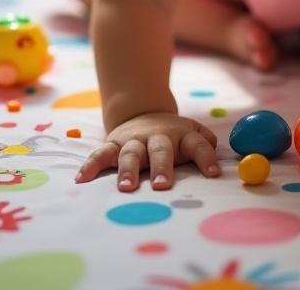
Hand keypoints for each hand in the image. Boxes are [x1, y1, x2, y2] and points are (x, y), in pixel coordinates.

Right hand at [75, 112, 221, 190]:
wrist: (143, 113)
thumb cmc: (172, 136)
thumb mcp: (192, 134)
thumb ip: (206, 146)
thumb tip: (217, 165)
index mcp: (181, 135)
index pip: (198, 145)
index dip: (206, 158)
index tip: (213, 174)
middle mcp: (158, 136)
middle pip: (161, 150)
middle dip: (162, 167)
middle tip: (163, 185)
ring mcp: (134, 140)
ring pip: (130, 153)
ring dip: (128, 169)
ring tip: (126, 187)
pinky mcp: (113, 144)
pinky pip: (101, 154)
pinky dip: (91, 165)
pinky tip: (82, 179)